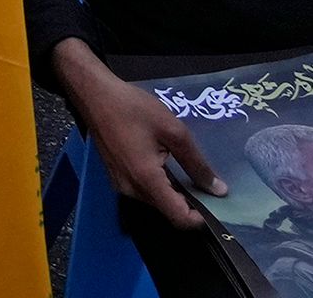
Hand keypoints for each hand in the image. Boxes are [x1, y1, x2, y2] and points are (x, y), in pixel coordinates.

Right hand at [62, 46, 225, 227]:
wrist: (93, 94)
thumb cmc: (133, 108)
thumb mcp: (173, 131)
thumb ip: (196, 163)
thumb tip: (219, 190)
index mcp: (146, 180)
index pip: (179, 218)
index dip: (201, 218)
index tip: (218, 205)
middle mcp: (131, 190)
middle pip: (167, 211)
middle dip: (190, 203)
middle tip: (207, 183)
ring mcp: (121, 184)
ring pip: (156, 201)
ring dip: (174, 193)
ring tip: (187, 171)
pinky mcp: (116, 177)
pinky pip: (143, 191)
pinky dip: (160, 185)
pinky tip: (165, 164)